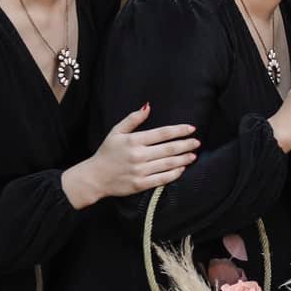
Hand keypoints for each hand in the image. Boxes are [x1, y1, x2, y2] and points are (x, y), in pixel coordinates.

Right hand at [64, 103, 199, 206]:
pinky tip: (182, 169)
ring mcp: (140, 171)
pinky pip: (162, 179)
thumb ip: (133, 119)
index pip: (162, 133)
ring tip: (193, 155)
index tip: (191, 129)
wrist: (94, 177)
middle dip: (186, 144)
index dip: (179, 130)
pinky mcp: (140, 184)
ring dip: (183, 159)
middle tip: (197, 142)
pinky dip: (174, 174)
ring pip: (168, 164)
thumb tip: (148, 106)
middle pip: (169, 149)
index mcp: (134, 140)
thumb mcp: (116, 132)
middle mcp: (138, 155)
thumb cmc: (106, 153)